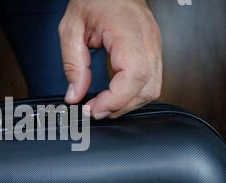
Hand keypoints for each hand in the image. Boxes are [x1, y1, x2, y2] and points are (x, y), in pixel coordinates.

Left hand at [60, 0, 161, 117]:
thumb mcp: (71, 29)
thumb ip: (73, 65)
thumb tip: (75, 95)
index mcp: (127, 32)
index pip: (134, 75)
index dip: (115, 99)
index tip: (94, 109)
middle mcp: (147, 41)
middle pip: (146, 88)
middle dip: (119, 107)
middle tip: (94, 110)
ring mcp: (154, 46)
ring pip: (152, 89)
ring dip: (127, 104)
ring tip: (103, 105)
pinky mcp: (153, 51)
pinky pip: (151, 81)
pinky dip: (133, 94)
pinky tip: (115, 95)